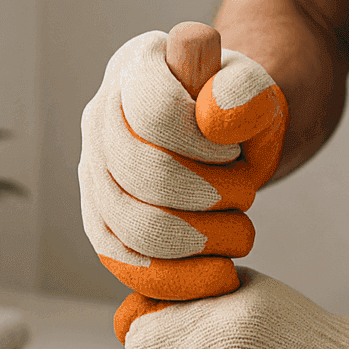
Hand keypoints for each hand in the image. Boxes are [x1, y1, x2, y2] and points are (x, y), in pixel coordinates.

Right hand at [80, 31, 286, 301]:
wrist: (225, 141)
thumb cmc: (238, 111)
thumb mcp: (255, 90)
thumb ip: (243, 90)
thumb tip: (214, 116)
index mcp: (135, 68)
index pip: (156, 114)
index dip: (206, 145)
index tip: (234, 151)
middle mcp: (99, 118)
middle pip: (144, 175)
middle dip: (211, 195)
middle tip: (246, 193)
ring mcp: (93, 175)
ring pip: (135, 227)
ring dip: (203, 239)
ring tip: (239, 229)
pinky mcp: (101, 225)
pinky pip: (129, 267)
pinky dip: (181, 279)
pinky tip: (222, 273)